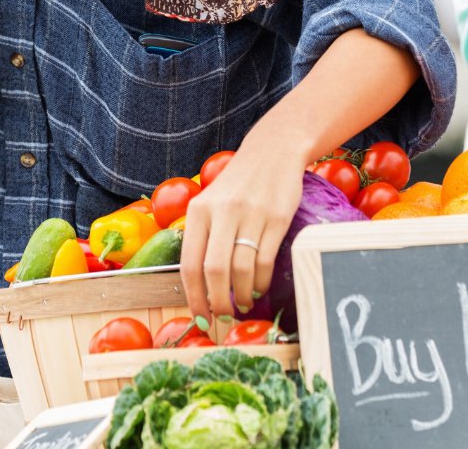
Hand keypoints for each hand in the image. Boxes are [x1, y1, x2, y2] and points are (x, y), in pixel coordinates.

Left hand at [180, 134, 303, 321]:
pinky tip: (259, 286)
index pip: (190, 264)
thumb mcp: (211, 201)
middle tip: (224, 316)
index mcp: (199, 210)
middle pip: (215, 271)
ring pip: (242, 269)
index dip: (194, 297)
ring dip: (242, 295)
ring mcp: (252, 214)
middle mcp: (223, 211)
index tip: (201, 317)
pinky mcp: (277, 217)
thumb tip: (199, 286)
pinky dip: (261, 281)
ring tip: (243, 303)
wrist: (274, 151)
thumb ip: (203, 235)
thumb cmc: (239, 183)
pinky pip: (266, 259)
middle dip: (218, 302)